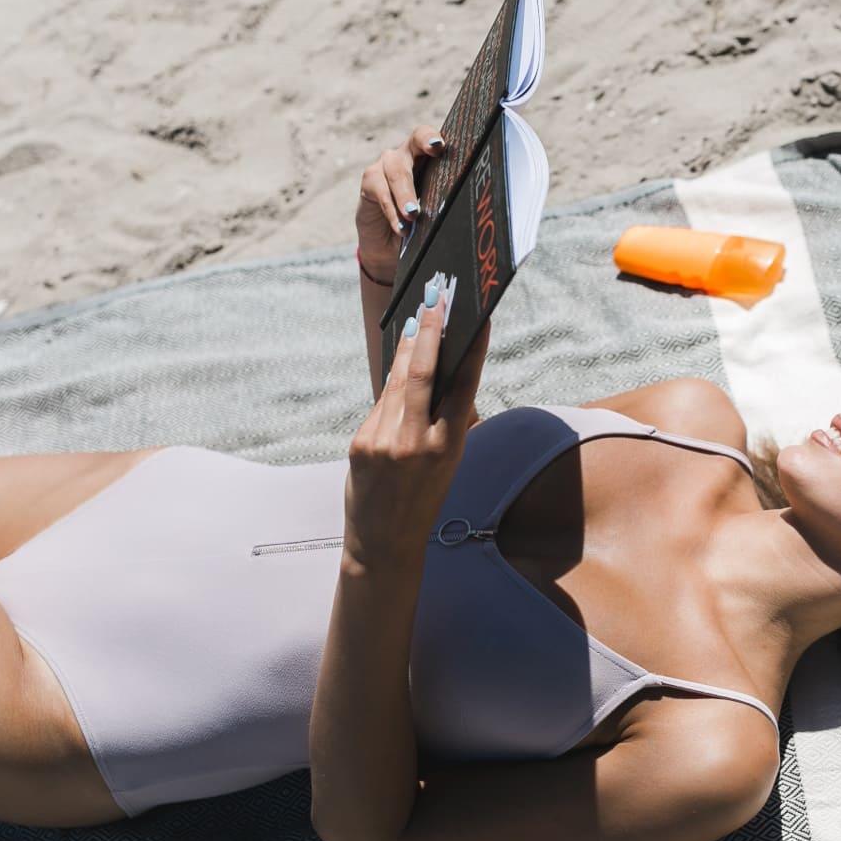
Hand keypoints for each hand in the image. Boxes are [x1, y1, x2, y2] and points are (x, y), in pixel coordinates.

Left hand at [342, 292, 491, 565]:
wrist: (384, 541)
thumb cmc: (423, 499)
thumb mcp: (448, 464)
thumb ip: (445, 422)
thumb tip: (438, 372)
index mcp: (449, 449)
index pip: (464, 388)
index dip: (473, 352)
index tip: (480, 322)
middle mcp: (417, 442)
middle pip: (424, 373)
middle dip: (430, 332)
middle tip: (436, 299)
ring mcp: (385, 441)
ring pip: (398, 383)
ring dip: (409, 349)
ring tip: (418, 322)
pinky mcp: (360, 443)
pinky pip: (380, 405)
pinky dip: (392, 386)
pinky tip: (401, 365)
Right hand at [355, 124, 447, 283]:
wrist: (390, 243)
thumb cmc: (421, 224)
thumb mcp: (435, 211)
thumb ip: (444, 202)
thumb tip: (459, 207)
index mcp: (428, 155)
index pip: (428, 135)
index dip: (431, 137)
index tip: (439, 146)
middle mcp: (407, 154)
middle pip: (415, 144)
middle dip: (422, 158)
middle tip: (433, 172)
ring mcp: (386, 164)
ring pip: (398, 171)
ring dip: (406, 194)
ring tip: (413, 215)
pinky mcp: (370, 181)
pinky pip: (382, 193)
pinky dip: (393, 213)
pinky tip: (402, 228)